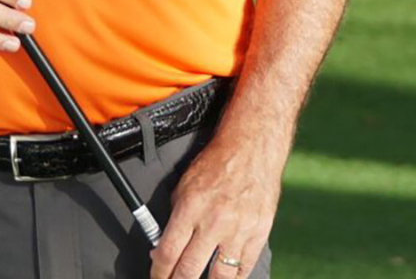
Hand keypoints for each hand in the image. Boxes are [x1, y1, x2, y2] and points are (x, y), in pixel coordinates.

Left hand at [148, 131, 281, 278]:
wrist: (251, 150)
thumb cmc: (217, 164)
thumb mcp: (185, 184)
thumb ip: (174, 215)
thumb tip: (164, 244)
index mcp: (191, 207)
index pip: (168, 252)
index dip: (159, 272)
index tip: (157, 277)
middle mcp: (214, 222)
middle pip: (189, 270)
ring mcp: (238, 232)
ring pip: (219, 278)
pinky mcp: (258, 236)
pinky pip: (243, 270)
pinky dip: (232, 278)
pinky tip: (223, 277)